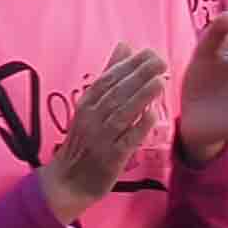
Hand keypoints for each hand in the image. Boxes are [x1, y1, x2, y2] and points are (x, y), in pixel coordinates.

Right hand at [46, 44, 164, 217]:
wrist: (67, 182)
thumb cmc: (84, 141)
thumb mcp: (91, 105)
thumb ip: (109, 75)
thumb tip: (124, 45)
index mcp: (86, 104)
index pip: (107, 79)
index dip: (127, 65)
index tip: (147, 52)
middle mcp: (92, 119)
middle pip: (116, 94)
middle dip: (137, 75)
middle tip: (158, 61)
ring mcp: (100, 138)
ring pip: (121, 114)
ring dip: (140, 97)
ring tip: (159, 81)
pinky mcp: (110, 158)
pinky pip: (125, 140)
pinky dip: (138, 127)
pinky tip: (152, 115)